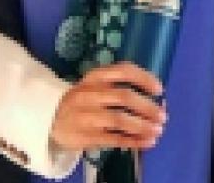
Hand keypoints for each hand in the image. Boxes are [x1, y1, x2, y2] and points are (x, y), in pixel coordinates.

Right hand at [49, 62, 166, 152]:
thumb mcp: (96, 86)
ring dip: (143, 126)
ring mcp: (86, 115)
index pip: (123, 71)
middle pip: (124, 97)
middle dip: (147, 107)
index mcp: (95, 77)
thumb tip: (157, 99)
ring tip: (157, 131)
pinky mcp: (85, 136)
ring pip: (119, 120)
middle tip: (162, 116)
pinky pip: (114, 139)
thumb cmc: (84, 101)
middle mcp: (90, 93)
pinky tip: (146, 142)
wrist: (51, 119)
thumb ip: (120, 87)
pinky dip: (133, 141)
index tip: (159, 89)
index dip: (144, 78)